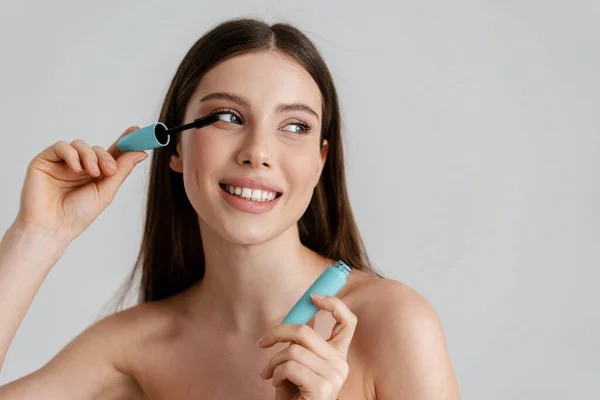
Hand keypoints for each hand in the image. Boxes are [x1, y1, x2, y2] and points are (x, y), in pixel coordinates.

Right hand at [15, 127, 147, 243]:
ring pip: (80, 145)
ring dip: (90, 156)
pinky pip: (61, 146)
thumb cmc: (77, 215)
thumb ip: (122, 170)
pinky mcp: (45, 160)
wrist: (51, 227)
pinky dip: (71, 154)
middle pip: (97, 149)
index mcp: (95, 175)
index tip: (136, 131)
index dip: (124, 142)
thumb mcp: (106, 192)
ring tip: (91, 173)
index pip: (111, 154)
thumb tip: (140, 153)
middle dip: (106, 157)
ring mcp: (62, 163)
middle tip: (109, 170)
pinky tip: (75, 169)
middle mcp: (80, 167)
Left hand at [258, 293, 357, 399]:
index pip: (348, 321)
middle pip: (305, 331)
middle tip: (263, 342)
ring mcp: (333, 376)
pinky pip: (290, 366)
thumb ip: (303, 344)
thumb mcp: (298, 364)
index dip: (334, 303)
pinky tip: (276, 383)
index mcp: (338, 355)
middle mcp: (341, 364)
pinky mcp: (322, 388)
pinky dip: (275, 373)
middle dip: (277, 332)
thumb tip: (300, 318)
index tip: (313, 297)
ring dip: (273, 362)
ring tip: (271, 374)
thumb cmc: (294, 394)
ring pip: (293, 349)